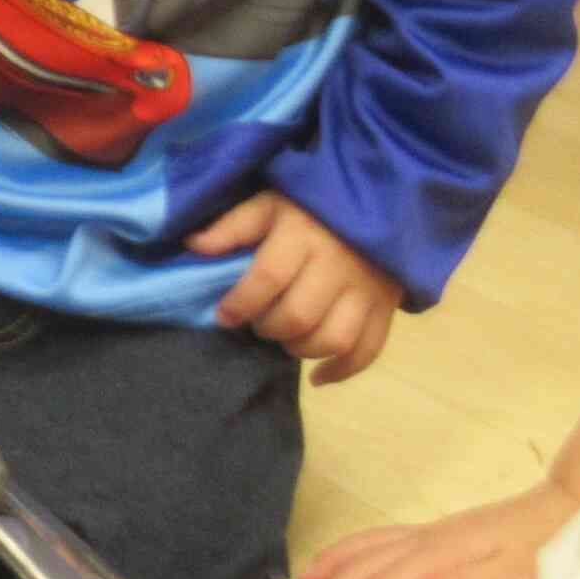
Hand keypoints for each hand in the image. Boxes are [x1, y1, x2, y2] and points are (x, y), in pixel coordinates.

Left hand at [193, 192, 403, 383]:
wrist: (377, 202)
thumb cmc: (311, 207)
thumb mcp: (269, 204)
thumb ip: (233, 226)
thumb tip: (193, 246)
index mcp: (303, 234)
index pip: (269, 278)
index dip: (241, 304)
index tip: (224, 316)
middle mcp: (338, 264)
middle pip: (299, 315)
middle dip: (269, 328)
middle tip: (259, 323)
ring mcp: (366, 289)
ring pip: (333, 338)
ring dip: (301, 349)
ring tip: (285, 338)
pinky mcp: (386, 307)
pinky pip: (367, 350)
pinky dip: (341, 371)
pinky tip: (317, 376)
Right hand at [294, 480, 579, 578]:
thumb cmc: (558, 560)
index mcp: (443, 556)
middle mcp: (431, 540)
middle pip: (366, 565)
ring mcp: (438, 532)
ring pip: (370, 544)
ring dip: (337, 567)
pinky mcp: (449, 532)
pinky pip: (384, 538)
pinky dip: (357, 549)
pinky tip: (355, 559)